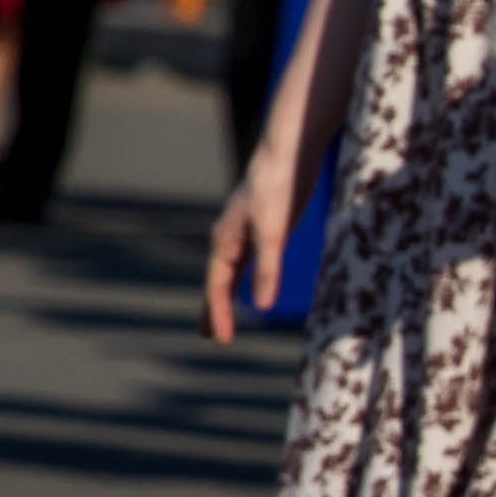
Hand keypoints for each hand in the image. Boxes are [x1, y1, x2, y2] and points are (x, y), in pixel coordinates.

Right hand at [202, 143, 301, 338]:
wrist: (286, 155)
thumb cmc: (276, 190)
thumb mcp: (273, 233)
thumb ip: (268, 269)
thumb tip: (262, 306)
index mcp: (225, 242)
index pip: (216, 287)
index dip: (218, 315)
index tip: (221, 341)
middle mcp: (229, 240)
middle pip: (217, 282)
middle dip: (213, 310)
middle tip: (209, 337)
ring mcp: (245, 234)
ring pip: (232, 274)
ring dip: (226, 297)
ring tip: (222, 319)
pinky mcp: (264, 228)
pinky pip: (249, 262)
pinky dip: (246, 279)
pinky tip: (250, 287)